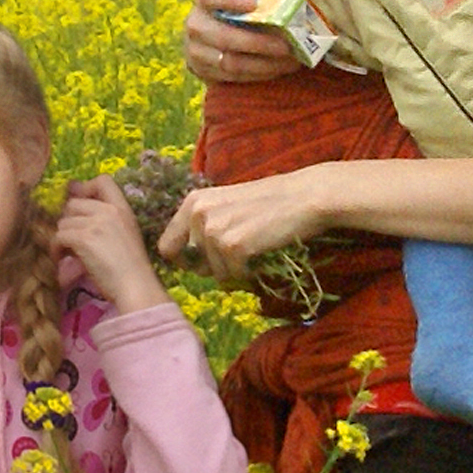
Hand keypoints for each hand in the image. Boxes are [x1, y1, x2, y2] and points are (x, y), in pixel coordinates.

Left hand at [53, 173, 170, 315]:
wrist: (135, 287)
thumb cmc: (131, 269)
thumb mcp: (124, 235)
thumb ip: (105, 220)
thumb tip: (78, 210)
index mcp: (123, 208)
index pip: (103, 180)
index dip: (85, 189)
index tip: (80, 209)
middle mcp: (109, 211)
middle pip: (74, 203)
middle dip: (68, 221)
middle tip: (72, 240)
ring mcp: (96, 223)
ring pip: (63, 222)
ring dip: (62, 238)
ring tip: (68, 254)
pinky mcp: (84, 238)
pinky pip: (58, 236)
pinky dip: (56, 249)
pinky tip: (63, 260)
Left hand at [164, 168, 339, 275]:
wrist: (306, 197)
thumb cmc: (271, 203)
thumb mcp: (227, 205)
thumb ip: (206, 225)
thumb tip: (191, 262)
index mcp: (193, 202)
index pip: (167, 246)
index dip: (185, 261)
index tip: (205, 263)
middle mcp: (198, 214)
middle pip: (193, 265)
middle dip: (214, 268)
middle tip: (241, 253)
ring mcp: (214, 230)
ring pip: (216, 274)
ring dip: (236, 269)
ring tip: (257, 245)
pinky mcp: (233, 246)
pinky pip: (235, 275)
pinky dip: (250, 271)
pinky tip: (264, 250)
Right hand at [179, 0, 307, 87]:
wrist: (209, 39)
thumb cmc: (236, 15)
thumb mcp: (242, 4)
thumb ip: (260, 5)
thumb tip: (294, 14)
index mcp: (204, 2)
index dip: (230, 0)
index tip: (254, 3)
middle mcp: (195, 26)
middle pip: (225, 37)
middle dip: (260, 44)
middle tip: (286, 47)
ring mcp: (195, 52)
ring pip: (231, 62)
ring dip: (264, 65)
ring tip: (290, 62)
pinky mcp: (203, 73)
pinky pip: (234, 77)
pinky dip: (259, 75)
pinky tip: (278, 70)